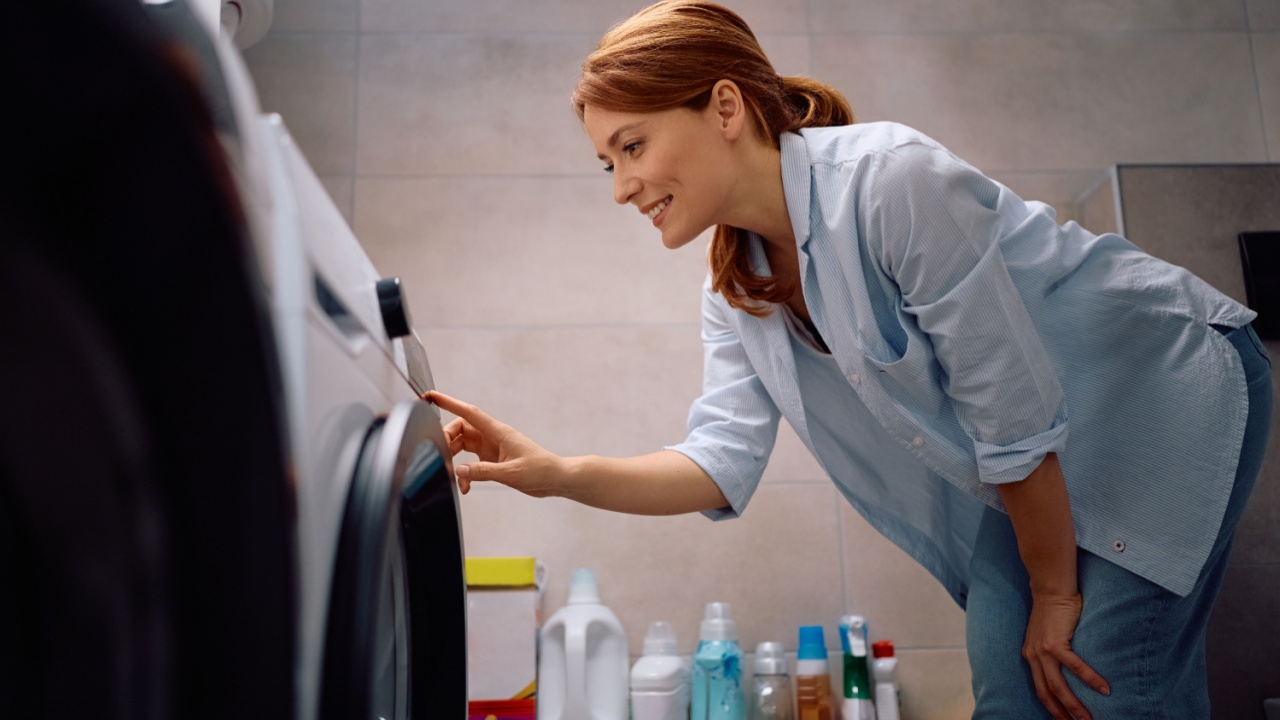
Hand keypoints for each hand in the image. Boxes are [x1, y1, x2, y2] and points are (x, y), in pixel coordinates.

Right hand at [424, 390, 564, 497]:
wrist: (555, 479)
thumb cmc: (540, 470)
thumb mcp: (510, 473)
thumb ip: (483, 472)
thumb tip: (459, 471)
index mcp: (498, 432)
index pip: (469, 413)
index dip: (449, 402)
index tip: (431, 396)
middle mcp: (492, 436)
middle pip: (460, 429)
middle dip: (446, 439)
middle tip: (439, 455)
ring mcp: (491, 447)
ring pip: (463, 445)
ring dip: (454, 459)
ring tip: (454, 476)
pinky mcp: (493, 459)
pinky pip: (471, 462)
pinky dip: (465, 473)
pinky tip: (466, 486)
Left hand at [1023, 592, 1109, 719]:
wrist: (1051, 589)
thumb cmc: (1054, 610)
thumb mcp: (1046, 634)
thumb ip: (1052, 651)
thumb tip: (1068, 665)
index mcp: (1031, 656)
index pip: (1039, 688)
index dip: (1050, 706)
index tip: (1062, 719)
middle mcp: (1033, 656)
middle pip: (1046, 693)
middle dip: (1061, 713)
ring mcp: (1043, 650)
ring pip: (1058, 686)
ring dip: (1074, 705)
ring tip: (1088, 718)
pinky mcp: (1055, 643)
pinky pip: (1075, 666)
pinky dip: (1090, 679)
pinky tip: (1104, 690)